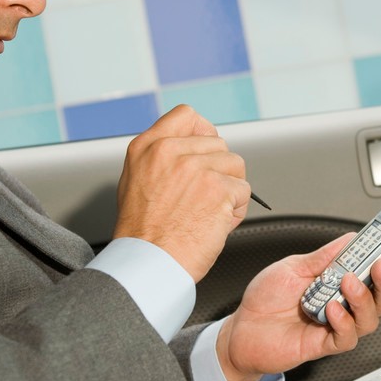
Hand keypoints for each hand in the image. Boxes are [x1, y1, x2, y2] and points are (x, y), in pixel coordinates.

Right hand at [112, 105, 249, 282]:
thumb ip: (162, 158)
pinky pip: (244, 191)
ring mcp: (195, 167)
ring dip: (230, 191)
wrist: (148, 264)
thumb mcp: (136, 181)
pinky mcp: (217, 188)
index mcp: (148, 148)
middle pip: (219, 144)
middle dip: (219, 172)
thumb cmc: (143, 235)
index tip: (205, 153)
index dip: (203, 133)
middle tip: (203, 200)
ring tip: (208, 213)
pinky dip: (236, 211)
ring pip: (235, 166)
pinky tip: (215, 225)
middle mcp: (170, 151)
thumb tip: (192, 148)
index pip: (187, 115)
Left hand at [214, 233, 380, 380]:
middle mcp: (341, 304)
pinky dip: (344, 322)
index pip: (372, 269)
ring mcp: (335, 325)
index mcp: (337, 282)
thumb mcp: (293, 266)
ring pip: (370, 319)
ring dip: (364, 299)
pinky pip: (347, 337)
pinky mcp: (324, 344)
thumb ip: (324, 256)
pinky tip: (332, 310)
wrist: (241, 330)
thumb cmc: (265, 300)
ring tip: (348, 283)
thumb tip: (351, 239)